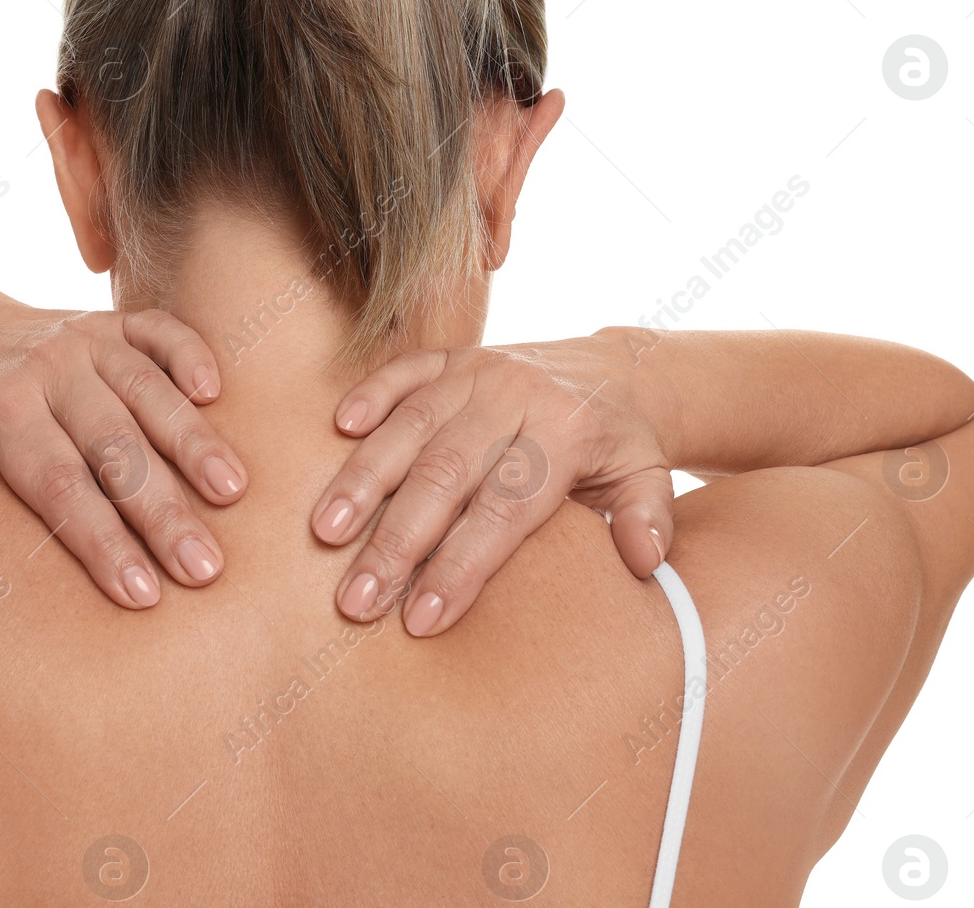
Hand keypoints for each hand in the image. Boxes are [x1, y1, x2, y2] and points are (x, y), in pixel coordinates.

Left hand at [0, 289, 248, 609]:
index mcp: (1, 413)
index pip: (58, 487)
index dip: (100, 541)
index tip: (140, 594)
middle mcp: (46, 371)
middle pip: (113, 448)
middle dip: (162, 510)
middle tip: (205, 566)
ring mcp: (84, 339)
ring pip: (147, 391)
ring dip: (194, 442)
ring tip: (233, 493)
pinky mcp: (114, 318)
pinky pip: (160, 330)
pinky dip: (191, 354)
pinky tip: (219, 395)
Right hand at [310, 337, 674, 636]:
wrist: (616, 370)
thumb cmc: (621, 445)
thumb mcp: (647, 479)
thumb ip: (647, 517)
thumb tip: (645, 560)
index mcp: (566, 433)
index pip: (505, 510)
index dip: (461, 567)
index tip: (421, 619)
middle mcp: (516, 395)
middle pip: (446, 474)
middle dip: (396, 541)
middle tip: (356, 599)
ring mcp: (478, 370)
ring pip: (412, 426)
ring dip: (363, 480)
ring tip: (325, 533)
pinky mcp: (450, 355)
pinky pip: (402, 370)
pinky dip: (369, 395)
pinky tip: (337, 431)